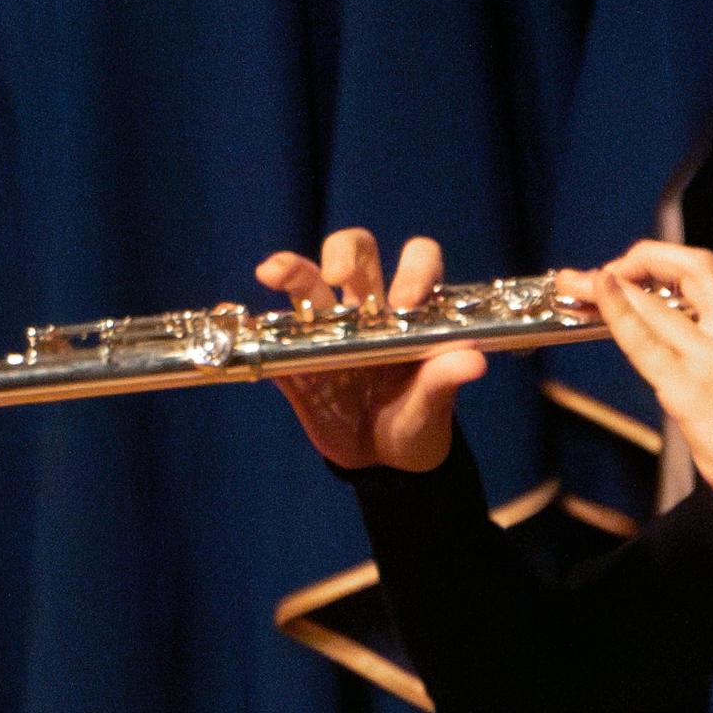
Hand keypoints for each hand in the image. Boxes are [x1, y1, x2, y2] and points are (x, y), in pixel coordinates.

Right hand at [254, 229, 482, 474]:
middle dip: (345, 251)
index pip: (417, 260)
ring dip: (291, 270)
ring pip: (305, 281)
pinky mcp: (292, 358)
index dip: (413, 267)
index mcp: (408, 311)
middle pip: (354, 251)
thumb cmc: (416, 423)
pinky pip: (267, 335)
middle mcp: (366, 308)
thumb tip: (473, 360)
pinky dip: (252, 327)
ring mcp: (324, 328)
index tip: (407, 300)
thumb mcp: (433, 407)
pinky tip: (238, 326)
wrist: (382, 462)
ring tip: (274, 272)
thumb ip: (444, 381)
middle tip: (341, 276)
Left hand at [577, 240, 712, 515]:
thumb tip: (666, 320)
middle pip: (692, 270)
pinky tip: (602, 291)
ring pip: (660, 305)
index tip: (639, 267)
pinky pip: (646, 342)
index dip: (670, 258)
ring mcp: (711, 360)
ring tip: (579, 279)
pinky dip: (619, 312)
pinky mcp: (689, 389)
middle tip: (608, 267)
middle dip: (644, 257)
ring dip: (613, 285)